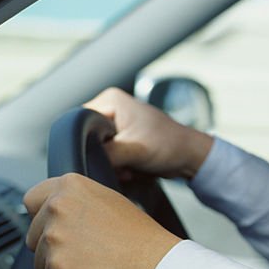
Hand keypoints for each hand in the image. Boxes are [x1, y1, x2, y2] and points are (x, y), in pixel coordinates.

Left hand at [24, 173, 181, 268]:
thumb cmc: (140, 236)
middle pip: (32, 235)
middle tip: (87, 249)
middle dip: (54, 247)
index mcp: (70, 185)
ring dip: (60, 267)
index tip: (61, 227)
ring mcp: (55, 237)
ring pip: (39, 262)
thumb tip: (53, 208)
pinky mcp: (57, 266)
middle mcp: (57, 206)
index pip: (32, 200)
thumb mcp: (108, 199)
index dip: (44, 217)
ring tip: (93, 263)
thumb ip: (76, 199)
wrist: (157, 263)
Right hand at [84, 87, 212, 179]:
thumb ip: (105, 154)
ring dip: (112, 164)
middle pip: (87, 139)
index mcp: (110, 100)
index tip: (109, 155)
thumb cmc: (169, 146)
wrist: (189, 157)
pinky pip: (107, 156)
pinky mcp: (120, 138)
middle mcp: (110, 108)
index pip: (79, 124)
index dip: (89, 144)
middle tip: (124, 163)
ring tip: (130, 166)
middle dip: (103, 156)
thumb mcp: (134, 150)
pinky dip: (117, 166)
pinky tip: (132, 168)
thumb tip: (83, 163)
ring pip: (97, 151)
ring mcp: (115, 124)